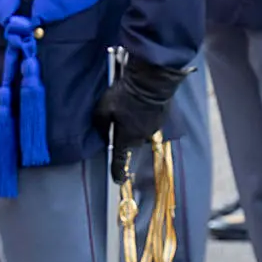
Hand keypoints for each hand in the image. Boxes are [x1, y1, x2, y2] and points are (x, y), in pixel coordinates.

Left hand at [91, 55, 185, 175]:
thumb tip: (102, 134)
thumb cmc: (125, 95)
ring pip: (140, 132)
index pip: (120, 160)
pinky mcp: (161, 118)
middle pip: (130, 143)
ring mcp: (153, 128)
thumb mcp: (104, 108)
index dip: (118, 171)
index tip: (117, 180)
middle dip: (124, 136)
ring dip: (134, 124)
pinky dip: (143, 117)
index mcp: (126, 137)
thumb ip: (100, 124)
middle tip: (118, 121)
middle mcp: (141, 137)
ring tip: (129, 109)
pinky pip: (149, 122)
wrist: (152, 82)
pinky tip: (140, 105)